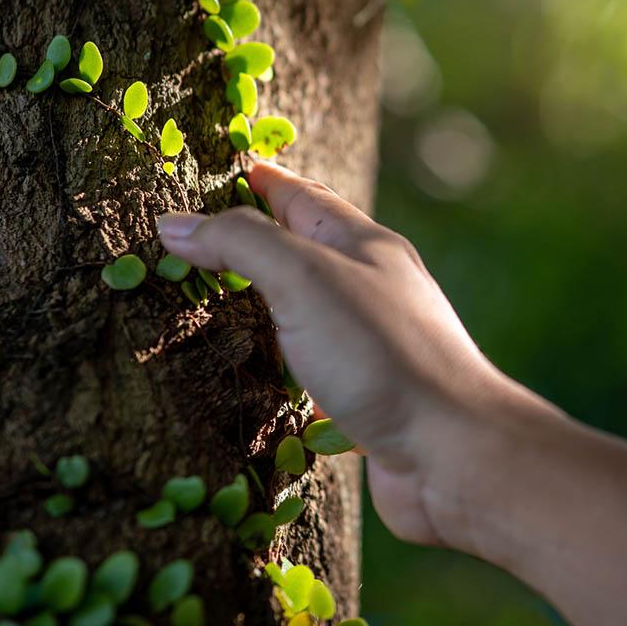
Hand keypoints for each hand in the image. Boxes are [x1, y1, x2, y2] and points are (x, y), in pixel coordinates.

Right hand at [158, 162, 535, 544]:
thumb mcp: (304, 278)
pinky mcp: (369, 399)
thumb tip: (174, 224)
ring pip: (313, 313)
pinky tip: (263, 381)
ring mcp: (374, 346)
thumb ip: (241, 244)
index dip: (262, 182)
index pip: (304, 197)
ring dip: (271, 306)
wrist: (451, 454)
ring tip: (226, 304)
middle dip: (263, 240)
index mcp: (366, 246)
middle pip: (310, 251)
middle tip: (210, 237)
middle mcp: (375, 289)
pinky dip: (285, 368)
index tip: (222, 173)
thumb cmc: (381, 354)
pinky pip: (317, 372)